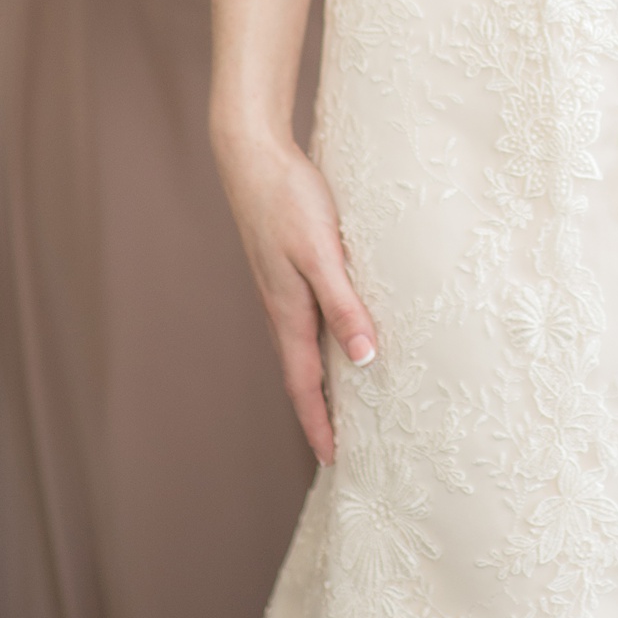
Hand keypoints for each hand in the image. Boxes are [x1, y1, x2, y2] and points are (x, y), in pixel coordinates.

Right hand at [213, 127, 377, 462]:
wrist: (252, 157)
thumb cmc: (288, 200)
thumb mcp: (323, 254)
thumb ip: (343, 305)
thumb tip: (366, 360)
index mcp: (289, 312)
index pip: (305, 385)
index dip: (319, 424)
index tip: (333, 461)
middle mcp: (281, 308)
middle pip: (301, 374)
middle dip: (318, 413)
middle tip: (341, 446)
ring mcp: (280, 289)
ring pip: (301, 348)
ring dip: (318, 381)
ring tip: (340, 403)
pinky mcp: (285, 268)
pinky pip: (302, 321)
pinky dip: (318, 344)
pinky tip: (334, 336)